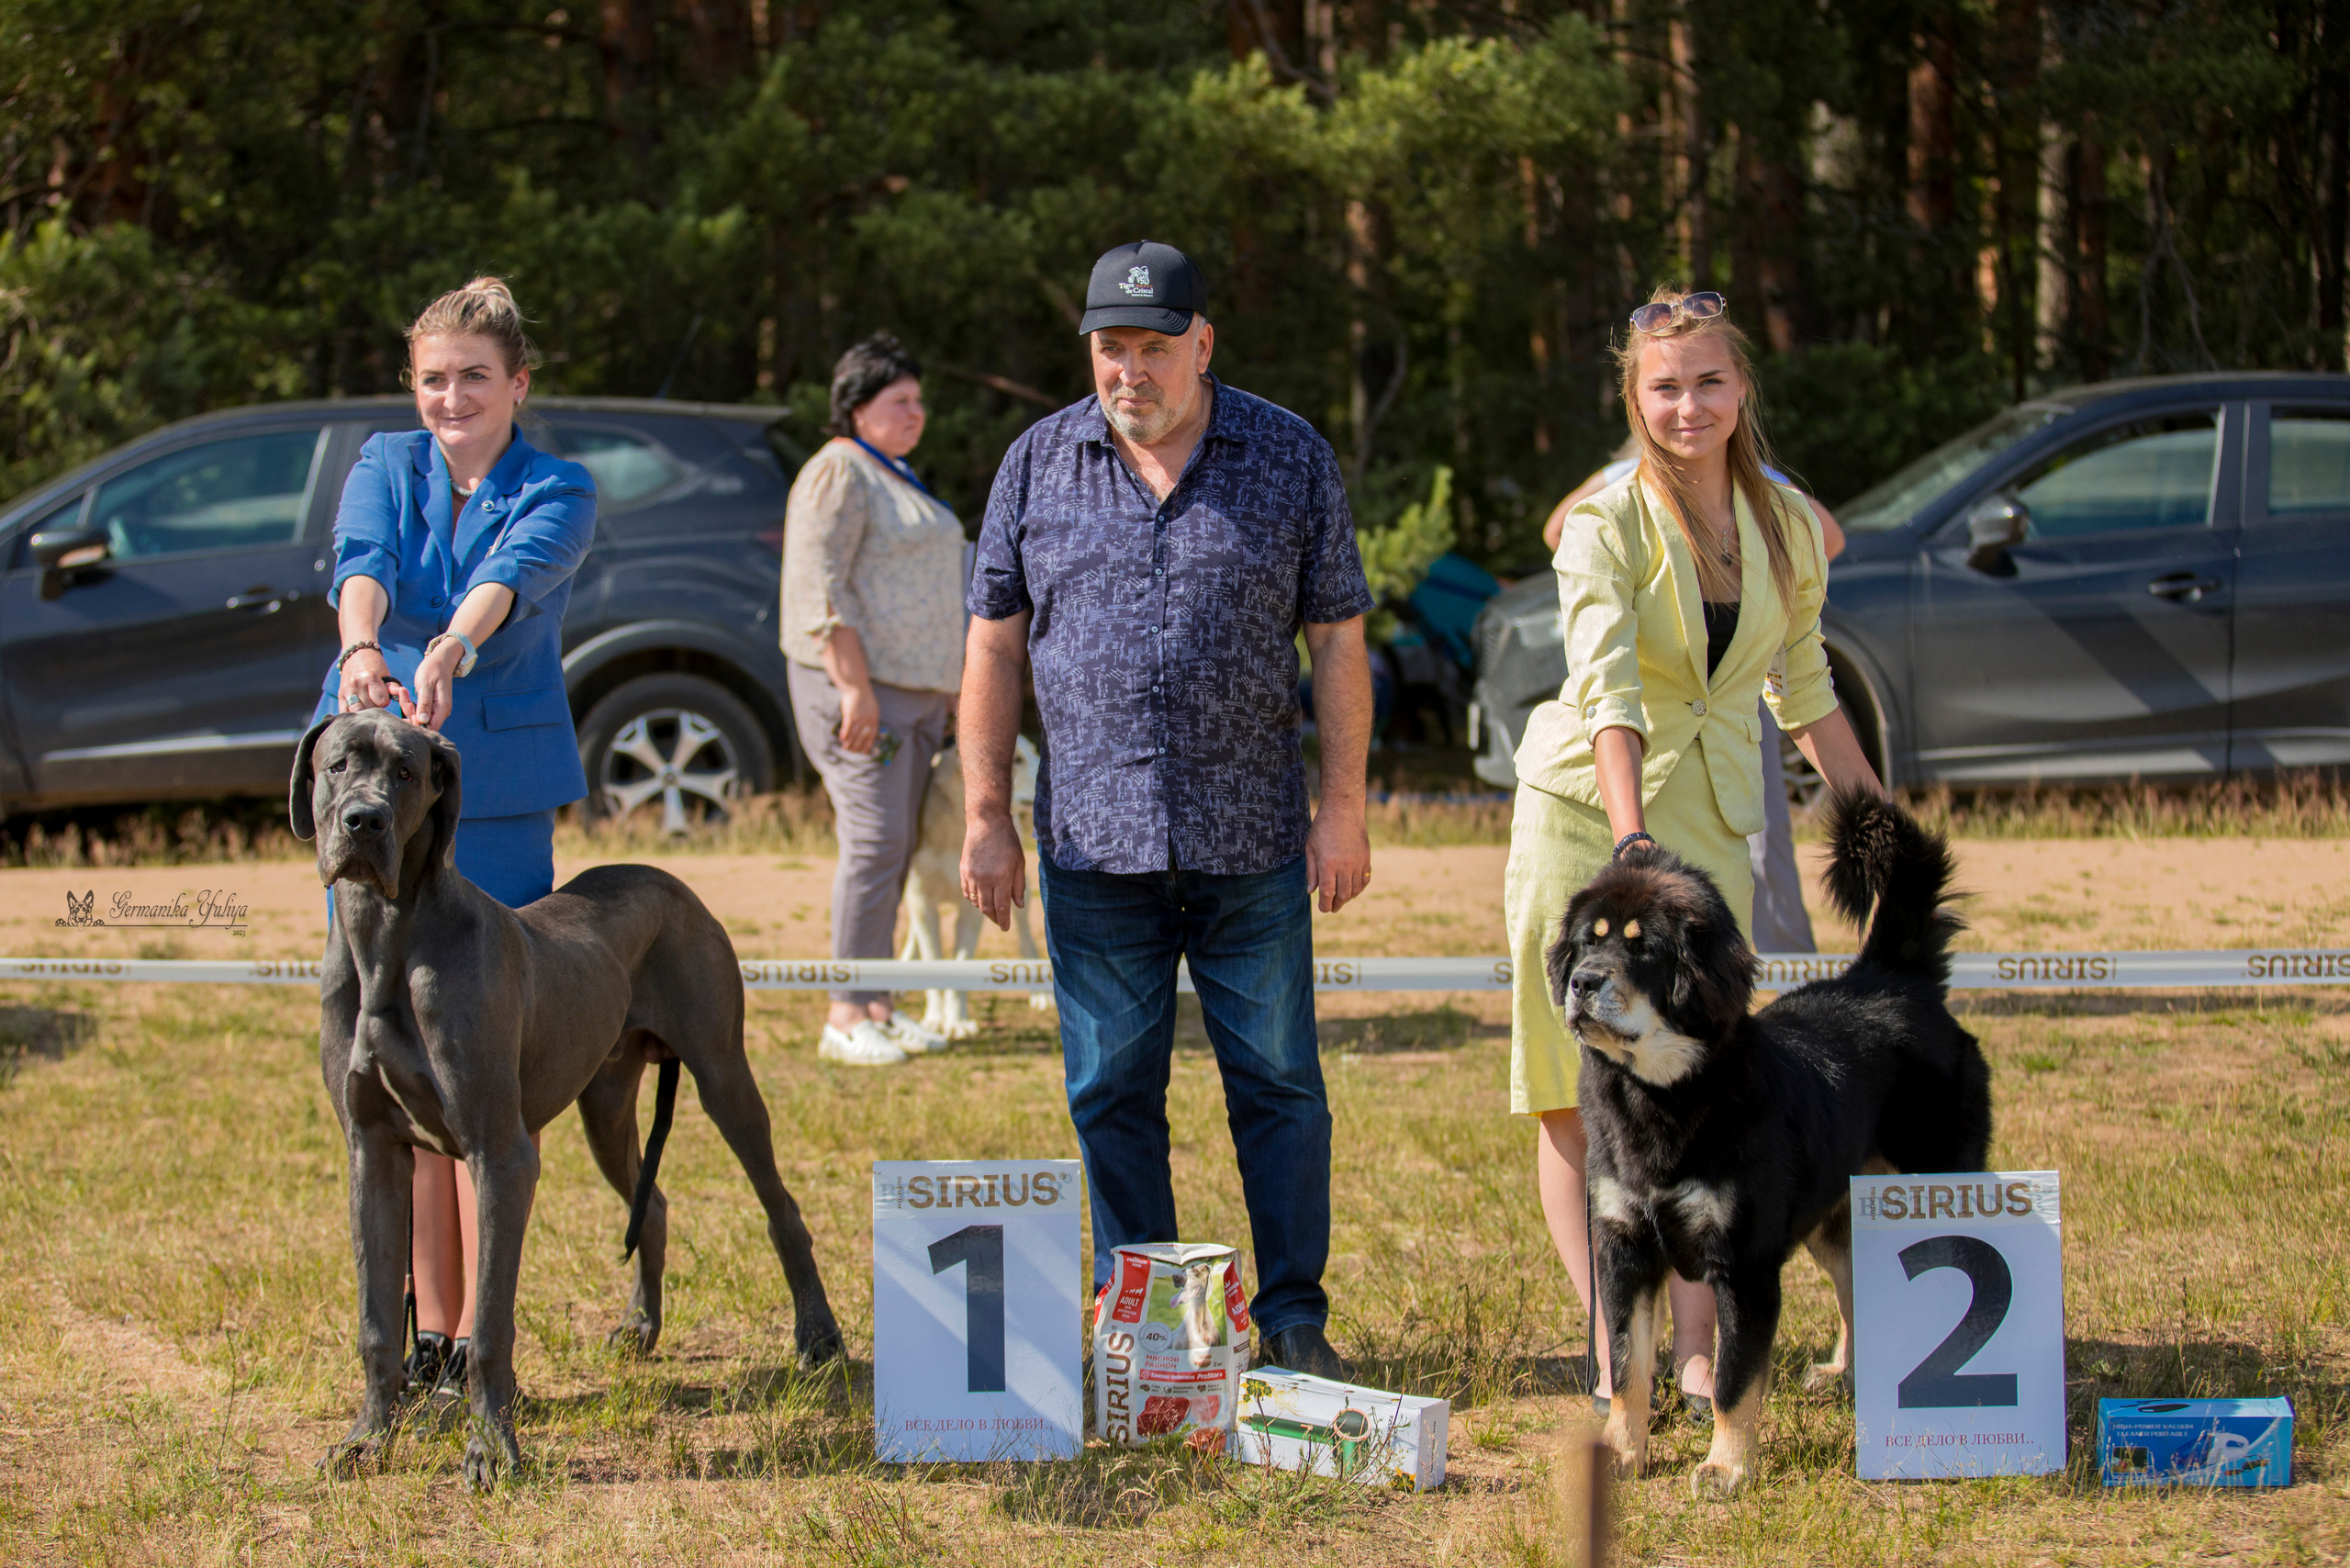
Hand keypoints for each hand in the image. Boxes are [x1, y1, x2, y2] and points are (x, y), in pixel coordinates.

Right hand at [338, 648, 404, 717]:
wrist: (356, 654)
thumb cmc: (375, 665)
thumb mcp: (386, 673)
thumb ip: (392, 686)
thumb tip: (400, 695)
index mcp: (369, 678)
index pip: (381, 701)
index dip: (385, 702)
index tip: (384, 697)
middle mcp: (356, 684)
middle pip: (369, 708)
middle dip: (376, 708)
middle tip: (376, 702)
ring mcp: (346, 691)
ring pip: (357, 712)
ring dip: (364, 712)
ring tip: (368, 706)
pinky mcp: (340, 695)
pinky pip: (344, 712)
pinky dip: (352, 715)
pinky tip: (358, 711)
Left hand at [407, 639, 461, 731]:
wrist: (441, 660)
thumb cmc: (433, 670)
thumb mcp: (425, 684)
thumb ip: (425, 703)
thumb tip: (422, 721)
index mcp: (443, 708)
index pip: (431, 728)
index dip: (416, 725)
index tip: (405, 712)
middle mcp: (442, 712)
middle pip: (424, 725)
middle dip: (410, 715)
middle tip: (403, 698)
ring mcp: (437, 710)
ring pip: (421, 719)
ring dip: (409, 710)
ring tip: (404, 694)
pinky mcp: (432, 707)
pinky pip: (420, 713)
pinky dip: (411, 707)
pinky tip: (406, 696)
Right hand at [836, 680, 880, 755]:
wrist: (858, 688)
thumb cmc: (865, 697)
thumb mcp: (872, 708)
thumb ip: (871, 718)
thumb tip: (871, 726)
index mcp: (874, 719)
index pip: (872, 735)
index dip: (868, 744)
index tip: (865, 751)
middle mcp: (867, 721)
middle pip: (862, 737)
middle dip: (857, 745)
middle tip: (853, 751)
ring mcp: (858, 718)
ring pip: (854, 734)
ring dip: (850, 742)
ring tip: (846, 748)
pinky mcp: (850, 715)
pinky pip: (847, 727)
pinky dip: (844, 734)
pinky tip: (842, 739)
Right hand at [960, 811, 1026, 930]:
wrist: (986, 822)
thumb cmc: (1007, 841)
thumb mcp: (1019, 862)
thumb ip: (1018, 885)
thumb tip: (1017, 905)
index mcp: (1002, 877)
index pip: (1001, 907)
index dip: (1003, 920)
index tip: (1006, 928)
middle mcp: (985, 879)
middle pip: (987, 908)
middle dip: (994, 918)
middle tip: (1000, 922)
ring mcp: (972, 875)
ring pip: (976, 901)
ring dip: (984, 909)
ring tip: (992, 911)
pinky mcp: (963, 870)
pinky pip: (967, 892)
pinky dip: (974, 899)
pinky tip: (981, 899)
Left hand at [1305, 803, 1370, 913]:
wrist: (1344, 810)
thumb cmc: (1323, 828)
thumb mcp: (1310, 848)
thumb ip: (1311, 871)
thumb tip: (1311, 891)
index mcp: (1327, 864)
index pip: (1327, 893)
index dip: (1325, 904)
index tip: (1323, 908)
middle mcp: (1344, 866)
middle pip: (1343, 895)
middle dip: (1337, 905)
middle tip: (1332, 908)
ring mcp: (1358, 862)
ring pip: (1355, 889)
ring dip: (1348, 897)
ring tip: (1341, 899)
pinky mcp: (1366, 858)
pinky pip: (1365, 879)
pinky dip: (1359, 888)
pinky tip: (1353, 889)